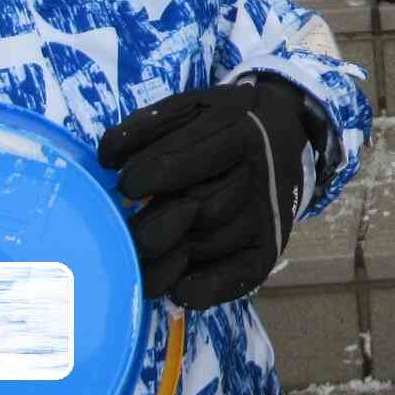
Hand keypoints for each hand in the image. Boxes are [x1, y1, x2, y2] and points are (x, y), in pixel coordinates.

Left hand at [97, 78, 326, 308]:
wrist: (285, 132)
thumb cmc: (224, 122)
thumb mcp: (192, 106)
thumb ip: (148, 126)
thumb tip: (108, 158)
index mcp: (237, 132)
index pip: (182, 161)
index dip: (145, 176)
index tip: (125, 185)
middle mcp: (257, 174)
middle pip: (199, 209)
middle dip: (152, 226)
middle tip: (124, 235)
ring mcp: (267, 213)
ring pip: (211, 242)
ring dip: (167, 259)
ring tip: (137, 260)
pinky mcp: (271, 244)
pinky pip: (240, 276)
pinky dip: (206, 289)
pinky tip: (178, 288)